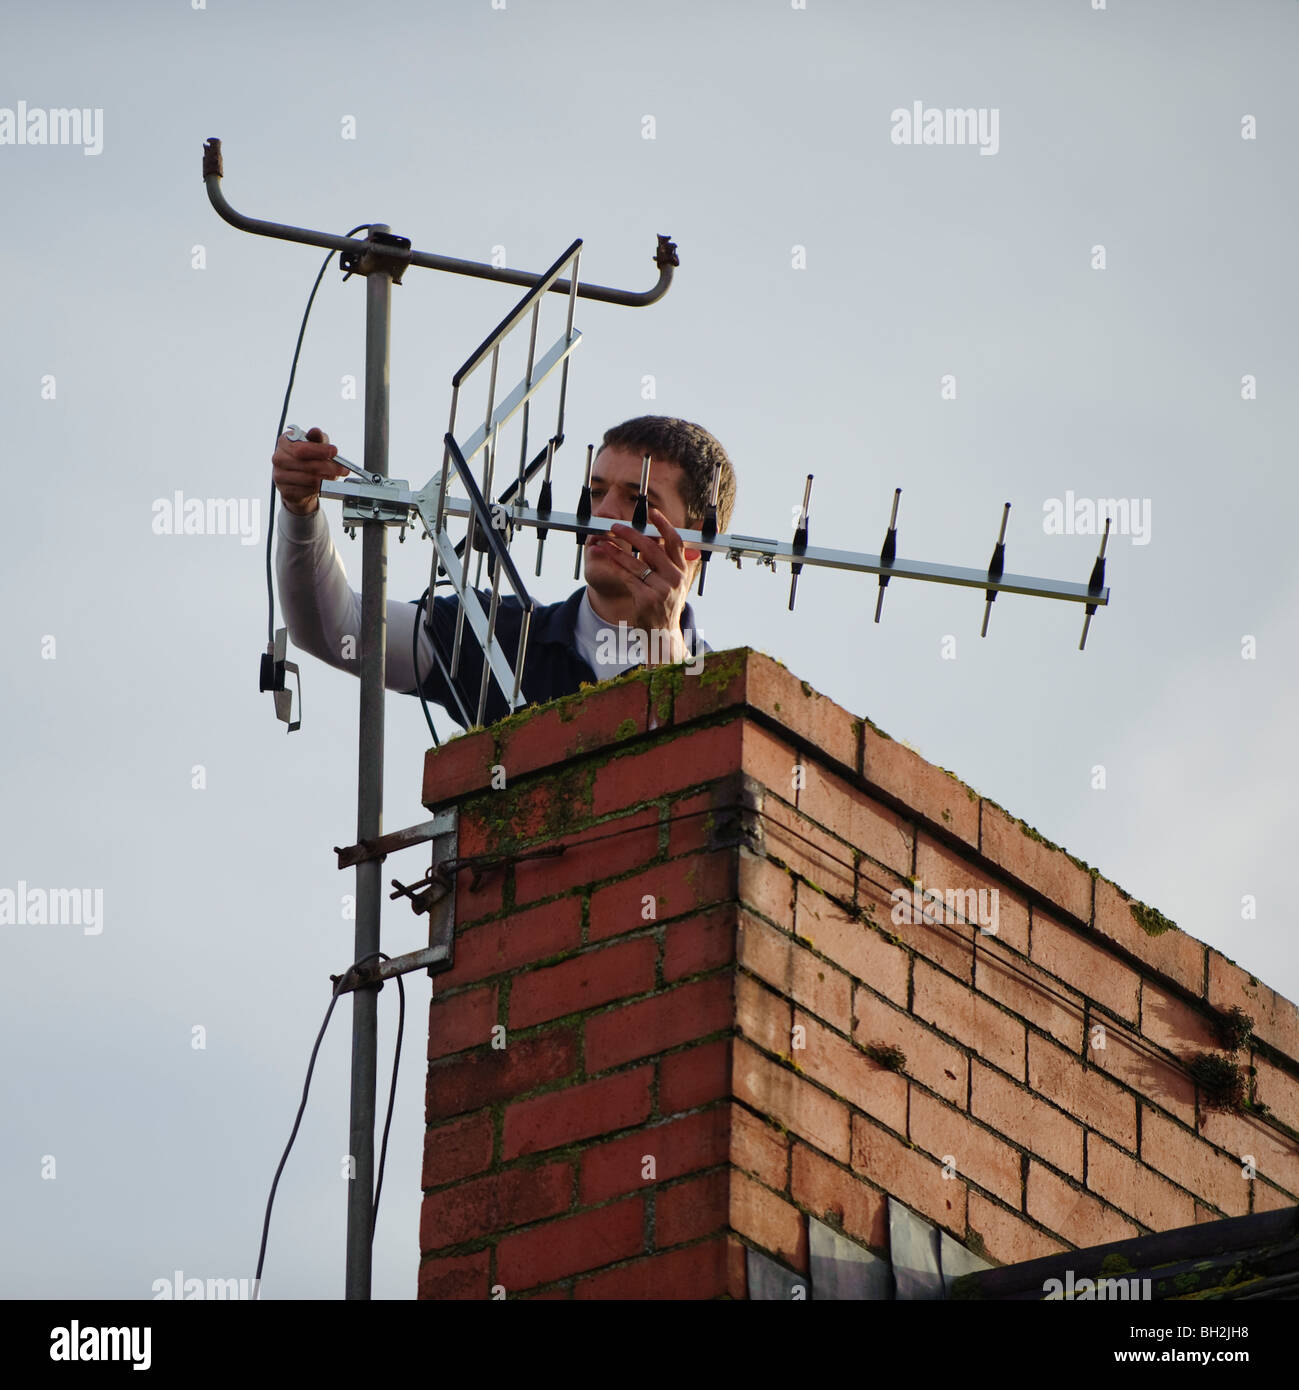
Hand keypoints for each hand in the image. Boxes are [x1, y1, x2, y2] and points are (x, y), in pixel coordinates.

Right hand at [272, 426, 346, 515]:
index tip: (334, 451)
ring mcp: (280, 476)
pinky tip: (325, 483)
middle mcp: (279, 458)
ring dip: (327, 478)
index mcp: (284, 442)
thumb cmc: (307, 457)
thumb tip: (316, 431)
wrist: (297, 478)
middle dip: (329, 467)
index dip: (320, 451)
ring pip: (310, 479)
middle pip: (308, 465)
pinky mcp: (285, 491)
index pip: (301, 449)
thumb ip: (316, 438)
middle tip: (342, 468)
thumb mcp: (314, 443)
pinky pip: (308, 491)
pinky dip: (320, 488)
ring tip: (335, 475)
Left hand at [606, 507, 701, 665]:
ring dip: (616, 550)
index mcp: (683, 572)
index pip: (676, 542)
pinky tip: (605, 559)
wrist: (663, 634)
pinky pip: (627, 578)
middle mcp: (675, 579)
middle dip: (631, 534)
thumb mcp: (676, 583)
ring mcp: (661, 590)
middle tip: (616, 527)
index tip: (653, 512)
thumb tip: (669, 536)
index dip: (665, 525)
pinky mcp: (646, 599)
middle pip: (652, 548)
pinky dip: (614, 567)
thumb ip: (673, 561)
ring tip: (603, 542)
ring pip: (636, 563)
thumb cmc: (666, 605)